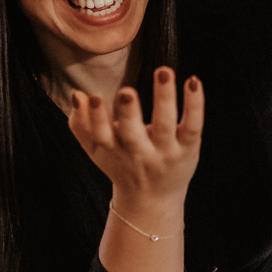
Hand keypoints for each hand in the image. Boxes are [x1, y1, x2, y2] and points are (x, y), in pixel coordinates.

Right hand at [68, 68, 203, 226]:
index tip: (94, 96)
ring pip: (165, 125)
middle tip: (126, 92)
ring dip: (164, 98)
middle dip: (128, 114)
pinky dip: (194, 104)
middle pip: (132, 134)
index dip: (96, 117)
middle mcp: (139, 153)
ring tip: (163, 71)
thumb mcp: (96, 150)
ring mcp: (165, 151)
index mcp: (113, 150)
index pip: (101, 135)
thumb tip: (77, 95)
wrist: (152, 200)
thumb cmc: (121, 165)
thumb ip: (80, 124)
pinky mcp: (188, 147)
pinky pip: (192, 125)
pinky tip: (193, 81)